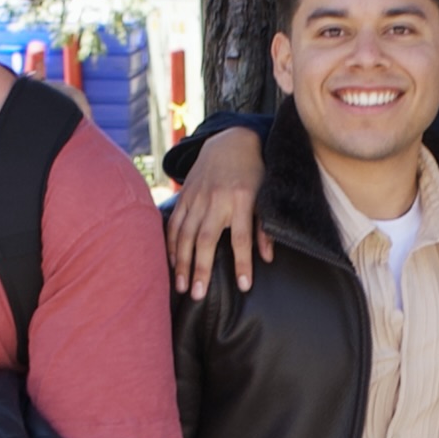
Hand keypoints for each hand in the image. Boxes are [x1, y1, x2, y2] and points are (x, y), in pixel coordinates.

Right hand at [166, 131, 271, 294]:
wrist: (230, 142)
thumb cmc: (253, 174)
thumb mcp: (264, 196)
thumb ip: (264, 228)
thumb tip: (267, 259)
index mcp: (241, 200)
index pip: (242, 237)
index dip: (243, 262)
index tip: (243, 286)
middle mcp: (217, 200)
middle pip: (206, 239)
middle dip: (200, 268)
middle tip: (197, 294)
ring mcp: (197, 198)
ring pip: (185, 234)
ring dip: (181, 262)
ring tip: (181, 287)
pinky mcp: (185, 196)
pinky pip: (174, 223)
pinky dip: (171, 244)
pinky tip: (171, 263)